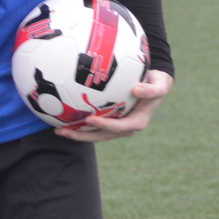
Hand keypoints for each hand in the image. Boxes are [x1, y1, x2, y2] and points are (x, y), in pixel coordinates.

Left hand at [56, 71, 173, 142]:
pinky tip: (64, 118)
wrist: (155, 83)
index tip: (90, 118)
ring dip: (77, 132)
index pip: (119, 127)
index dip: (105, 125)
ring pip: (95, 133)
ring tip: (58, 129)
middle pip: (101, 135)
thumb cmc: (157, 83)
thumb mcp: (159, 85)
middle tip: (62, 131)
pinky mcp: (110, 120)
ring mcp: (117, 125)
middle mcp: (125, 127)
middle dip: (82, 136)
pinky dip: (80, 123)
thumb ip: (151, 89)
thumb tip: (136, 89)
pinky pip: (94, 124)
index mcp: (137, 122)